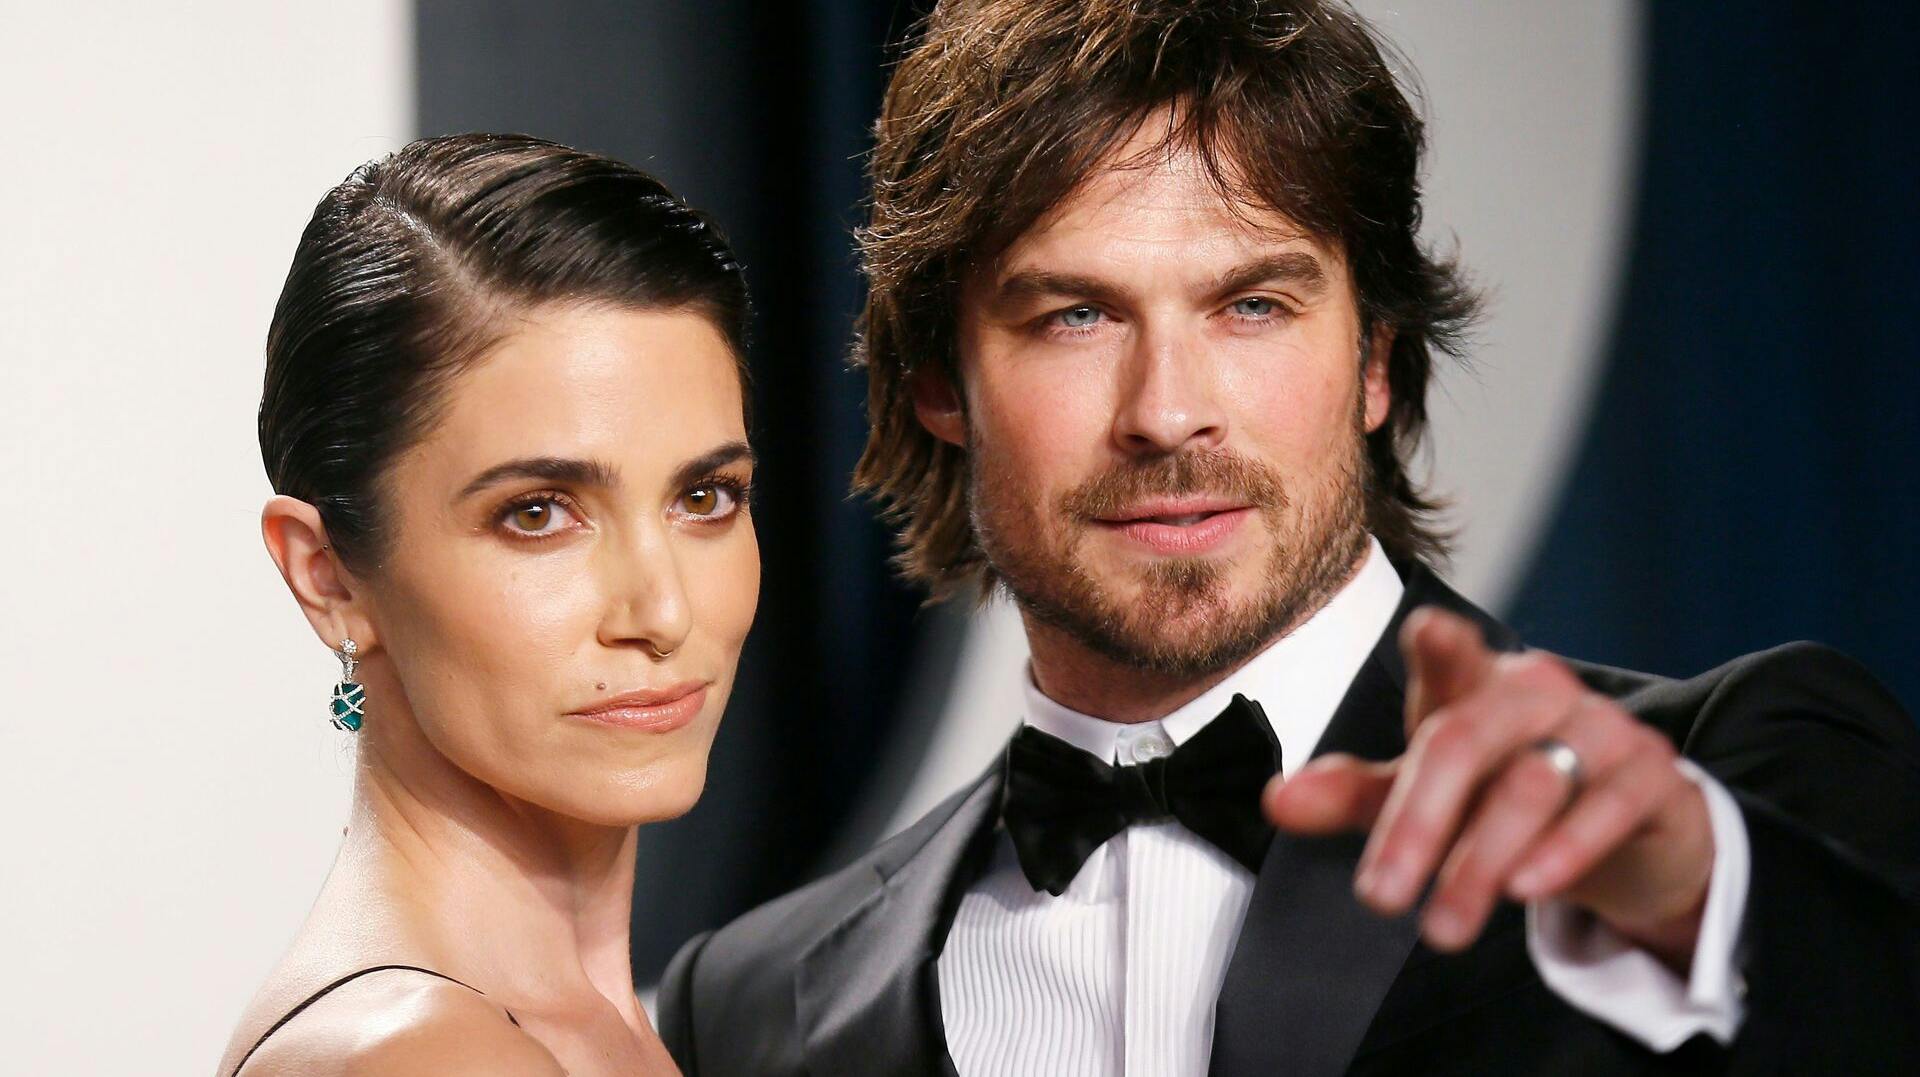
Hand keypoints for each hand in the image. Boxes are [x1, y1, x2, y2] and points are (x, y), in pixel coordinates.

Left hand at [1263, 607, 1713, 967]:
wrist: (1632, 828)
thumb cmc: (1507, 789)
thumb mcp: (1426, 792)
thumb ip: (1354, 794)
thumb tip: (1275, 800)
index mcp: (1473, 685)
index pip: (1450, 651)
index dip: (1439, 643)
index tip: (1430, 635)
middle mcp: (1536, 691)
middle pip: (1464, 743)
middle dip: (1415, 825)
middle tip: (1378, 901)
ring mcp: (1600, 726)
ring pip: (1531, 787)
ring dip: (1478, 862)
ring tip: (1442, 928)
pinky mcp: (1652, 774)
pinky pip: (1608, 807)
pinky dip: (1563, 852)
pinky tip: (1525, 891)